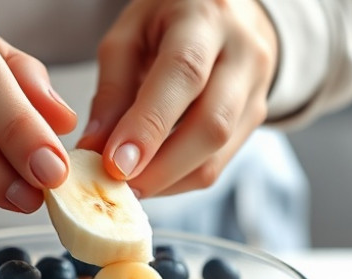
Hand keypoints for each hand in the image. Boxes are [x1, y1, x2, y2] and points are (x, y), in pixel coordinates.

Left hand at [77, 0, 277, 197]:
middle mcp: (242, 53)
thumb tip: (95, 148)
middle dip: (160, 168)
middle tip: (116, 188)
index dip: (149, 125)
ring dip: (168, 180)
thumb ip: (112, 89)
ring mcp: (256, 89)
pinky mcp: (256, 118)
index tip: (115, 164)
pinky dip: (179, 178)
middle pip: (211, 124)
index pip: (184, 74)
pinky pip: (218, 163)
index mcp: (206, 19)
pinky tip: (152, 176)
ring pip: (217, 154)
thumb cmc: (171, 18)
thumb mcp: (130, 33)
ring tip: (129, 186)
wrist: (230, 11)